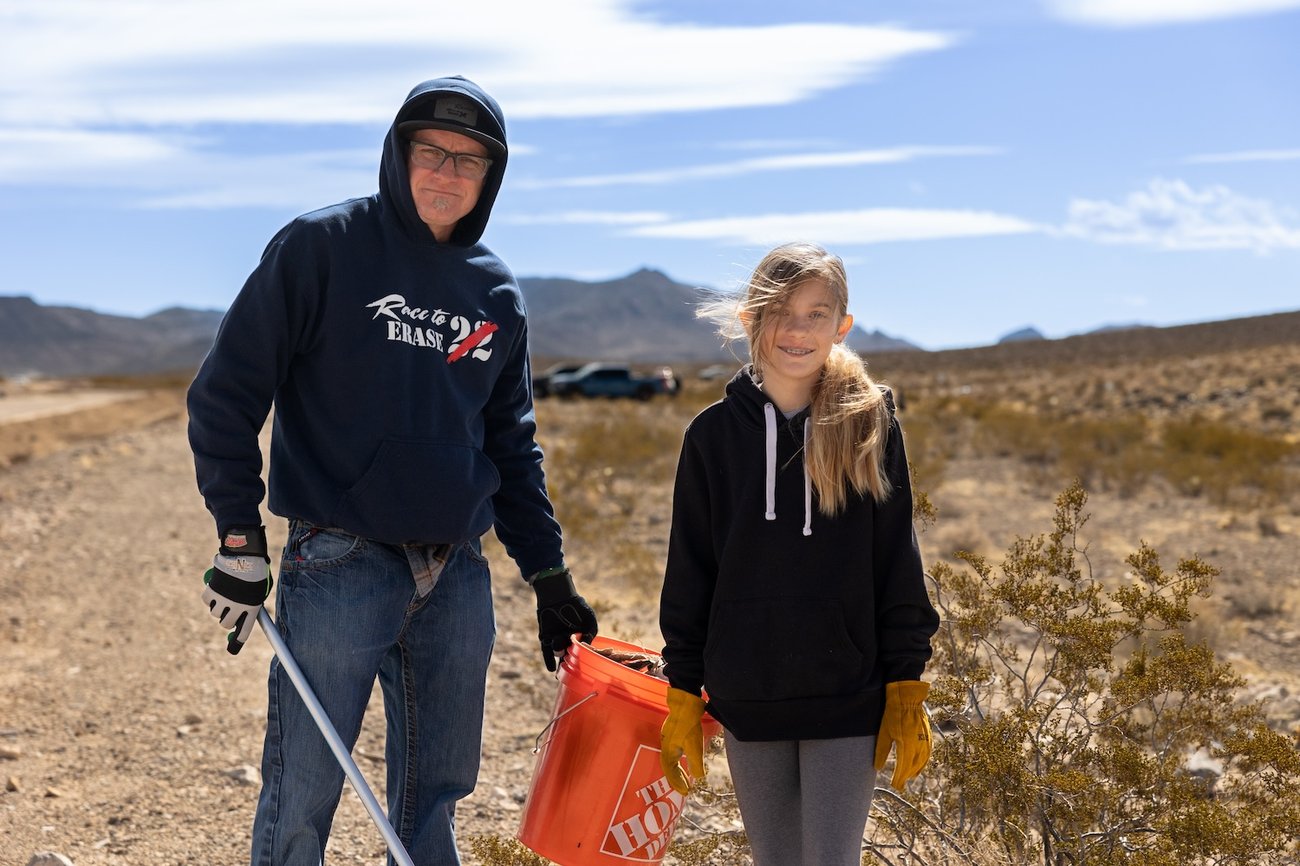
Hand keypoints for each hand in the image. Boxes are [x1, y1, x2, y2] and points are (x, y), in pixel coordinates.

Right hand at [201, 525, 272, 655]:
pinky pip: (207, 600)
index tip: (234, 648)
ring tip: (226, 593)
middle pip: (226, 624)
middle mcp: (237, 606)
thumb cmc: (256, 570)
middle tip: (229, 612)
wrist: (245, 552)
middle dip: (227, 620)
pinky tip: (217, 586)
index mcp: (253, 607)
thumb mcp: (259, 589)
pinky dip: (210, 596)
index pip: (244, 631)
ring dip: (219, 607)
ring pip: (215, 613)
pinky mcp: (211, 591)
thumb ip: (252, 604)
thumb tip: (240, 622)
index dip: (238, 641)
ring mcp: (223, 599)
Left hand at [532, 568, 597, 671]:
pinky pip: (546, 652)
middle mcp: (568, 642)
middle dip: (570, 665)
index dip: (583, 663)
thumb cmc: (577, 606)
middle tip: (573, 671)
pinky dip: (548, 661)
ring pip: (559, 653)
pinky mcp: (545, 638)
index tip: (586, 671)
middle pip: (569, 657)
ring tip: (562, 645)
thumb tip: (586, 647)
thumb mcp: (589, 618)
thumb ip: (591, 633)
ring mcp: (556, 641)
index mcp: (580, 639)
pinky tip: (551, 669)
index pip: (582, 654)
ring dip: (560, 653)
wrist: (558, 595)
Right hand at [659, 687, 705, 794]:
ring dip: (679, 770)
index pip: (670, 772)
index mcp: (668, 751)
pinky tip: (688, 759)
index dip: (677, 783)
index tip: (686, 792)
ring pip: (672, 759)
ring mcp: (669, 739)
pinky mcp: (675, 733)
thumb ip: (695, 764)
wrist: (686, 702)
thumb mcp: (694, 746)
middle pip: (669, 767)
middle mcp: (666, 746)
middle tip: (686, 788)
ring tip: (687, 777)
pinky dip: (681, 760)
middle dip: (677, 779)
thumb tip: (698, 778)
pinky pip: (675, 752)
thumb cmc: (689, 725)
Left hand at [873, 680, 931, 790]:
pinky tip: (920, 763)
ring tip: (910, 777)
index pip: (903, 767)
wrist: (907, 698)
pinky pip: (928, 753)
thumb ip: (881, 751)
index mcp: (906, 745)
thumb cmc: (893, 714)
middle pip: (913, 766)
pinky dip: (924, 761)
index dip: (899, 778)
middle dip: (907, 776)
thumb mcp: (884, 732)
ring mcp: (924, 740)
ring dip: (916, 770)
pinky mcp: (928, 735)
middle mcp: (917, 745)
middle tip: (900, 784)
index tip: (895, 785)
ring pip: (922, 761)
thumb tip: (877, 768)